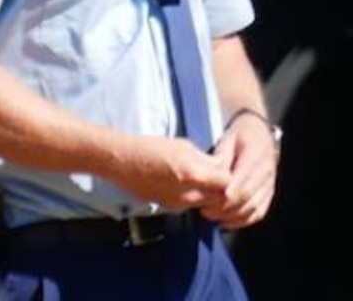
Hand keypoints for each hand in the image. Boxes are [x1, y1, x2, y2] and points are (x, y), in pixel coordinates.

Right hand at [110, 136, 232, 211]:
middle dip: (223, 188)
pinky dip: (194, 197)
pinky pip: (189, 205)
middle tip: (222, 175)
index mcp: (193, 174)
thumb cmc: (151, 147)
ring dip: (209, 194)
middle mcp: (186, 194)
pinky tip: (189, 184)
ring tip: (206, 178)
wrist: (122, 161)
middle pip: (218, 198)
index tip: (229, 166)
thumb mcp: (185, 146)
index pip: (227, 183)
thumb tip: (220, 166)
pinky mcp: (167, 207)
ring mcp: (176, 204)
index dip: (231, 175)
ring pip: (205, 204)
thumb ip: (206, 159)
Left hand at [201, 112, 278, 229]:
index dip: (226, 195)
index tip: (209, 201)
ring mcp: (270, 183)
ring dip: (232, 216)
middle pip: (248, 197)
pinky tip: (226, 222)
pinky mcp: (269, 192)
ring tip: (212, 215)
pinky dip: (243, 221)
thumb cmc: (240, 136)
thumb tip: (213, 179)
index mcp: (256, 154)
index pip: (243, 181)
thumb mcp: (227, 140)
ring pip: (254, 208)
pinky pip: (259, 212)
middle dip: (225, 207)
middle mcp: (267, 170)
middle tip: (205, 210)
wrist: (260, 132)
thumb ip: (221, 160)